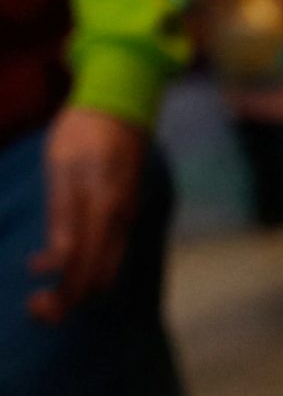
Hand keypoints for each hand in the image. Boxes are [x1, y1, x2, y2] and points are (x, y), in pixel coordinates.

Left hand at [26, 108, 145, 321]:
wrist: (122, 101)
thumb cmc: (83, 130)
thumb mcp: (61, 165)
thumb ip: (62, 212)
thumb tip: (59, 259)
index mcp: (104, 206)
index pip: (84, 267)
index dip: (60, 293)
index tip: (32, 298)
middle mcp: (120, 217)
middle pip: (100, 278)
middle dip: (69, 301)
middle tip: (35, 306)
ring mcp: (127, 214)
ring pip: (108, 268)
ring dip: (78, 288)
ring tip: (44, 292)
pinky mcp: (125, 210)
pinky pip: (110, 252)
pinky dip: (87, 267)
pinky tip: (61, 260)